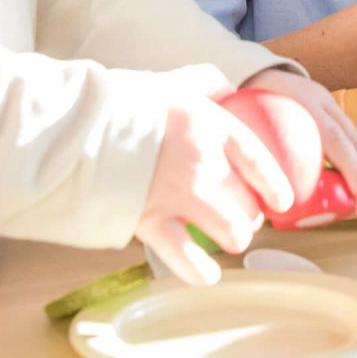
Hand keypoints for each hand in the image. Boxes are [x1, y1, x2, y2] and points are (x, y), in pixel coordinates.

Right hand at [136, 89, 299, 284]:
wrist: (73, 128)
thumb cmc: (118, 103)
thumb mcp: (167, 83)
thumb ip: (200, 82)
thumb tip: (226, 85)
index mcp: (208, 125)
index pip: (256, 158)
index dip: (274, 182)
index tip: (283, 200)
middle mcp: (201, 161)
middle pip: (245, 200)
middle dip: (250, 216)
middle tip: (245, 221)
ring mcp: (177, 193)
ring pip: (228, 229)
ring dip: (233, 239)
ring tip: (230, 242)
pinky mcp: (148, 220)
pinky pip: (186, 257)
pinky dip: (199, 271)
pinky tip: (207, 275)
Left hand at [241, 66, 356, 202]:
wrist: (251, 71)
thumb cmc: (242, 102)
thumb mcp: (242, 125)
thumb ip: (251, 154)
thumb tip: (254, 203)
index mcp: (302, 101)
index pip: (333, 137)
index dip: (350, 168)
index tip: (355, 195)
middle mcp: (319, 98)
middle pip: (350, 137)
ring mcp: (326, 99)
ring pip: (352, 135)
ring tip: (353, 195)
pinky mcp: (326, 104)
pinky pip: (343, 132)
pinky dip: (347, 156)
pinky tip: (339, 179)